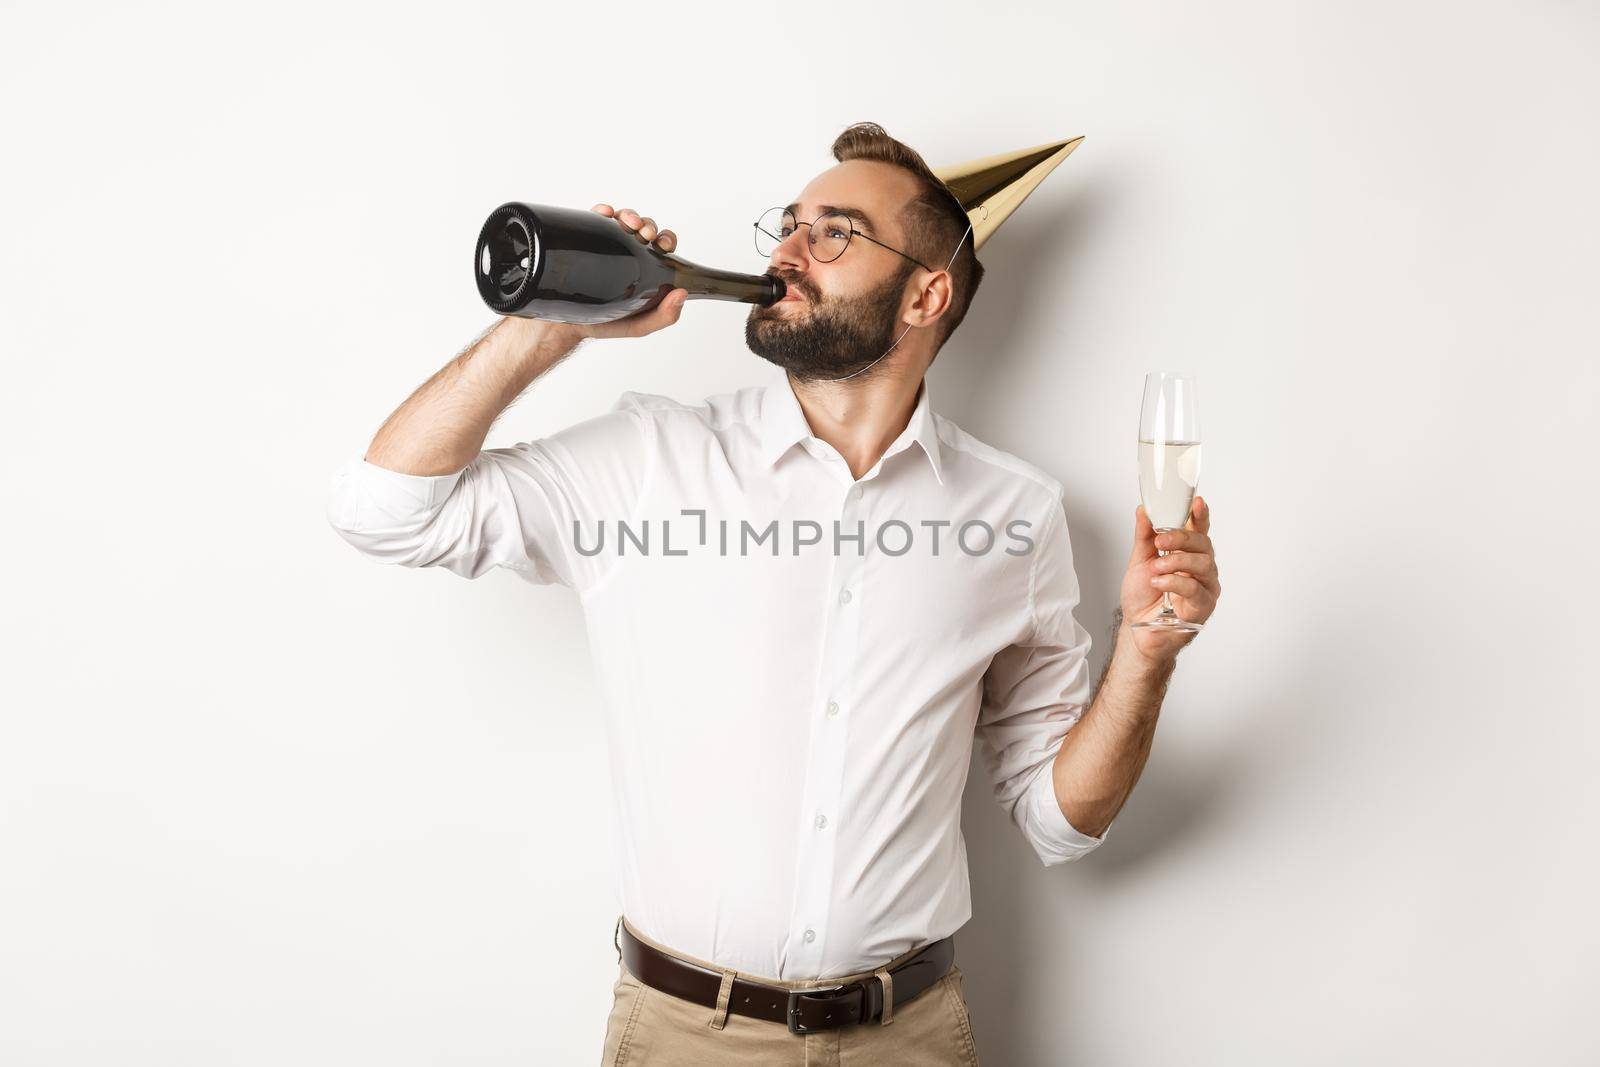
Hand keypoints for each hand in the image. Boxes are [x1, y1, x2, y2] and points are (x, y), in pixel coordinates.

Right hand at [569, 203, 687, 339]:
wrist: (566, 325)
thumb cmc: (606, 324)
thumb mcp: (639, 326)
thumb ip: (664, 316)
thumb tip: (683, 293)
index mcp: (646, 267)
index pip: (661, 245)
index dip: (666, 239)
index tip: (663, 245)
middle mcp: (628, 252)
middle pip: (644, 228)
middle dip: (647, 225)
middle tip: (645, 234)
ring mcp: (607, 243)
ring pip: (623, 219)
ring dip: (629, 215)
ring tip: (628, 224)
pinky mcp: (586, 238)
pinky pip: (595, 217)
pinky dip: (602, 211)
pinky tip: (605, 213)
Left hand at [1119, 495, 1220, 664]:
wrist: (1137, 630)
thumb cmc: (1144, 597)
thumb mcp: (1140, 561)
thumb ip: (1144, 536)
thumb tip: (1143, 510)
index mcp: (1187, 554)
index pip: (1199, 530)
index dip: (1200, 515)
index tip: (1197, 502)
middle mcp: (1201, 569)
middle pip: (1204, 544)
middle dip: (1181, 537)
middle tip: (1161, 539)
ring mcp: (1205, 587)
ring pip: (1204, 564)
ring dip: (1177, 561)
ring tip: (1157, 567)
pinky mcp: (1203, 606)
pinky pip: (1195, 588)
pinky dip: (1174, 582)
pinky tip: (1159, 583)